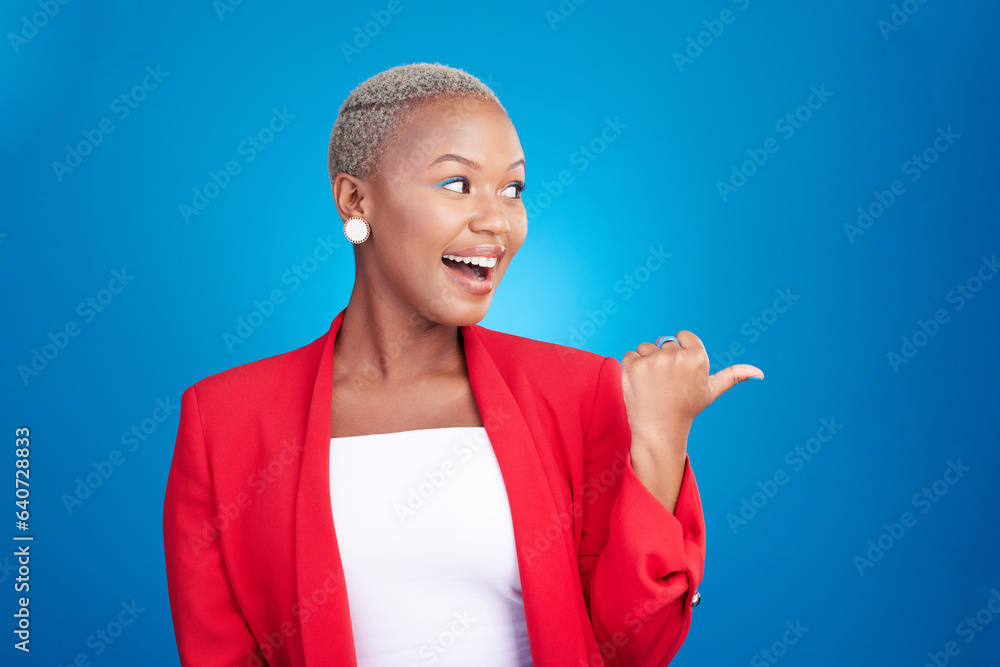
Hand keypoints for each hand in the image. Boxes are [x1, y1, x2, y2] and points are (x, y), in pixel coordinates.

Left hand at [621, 330, 762, 455]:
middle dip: (663, 359)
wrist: (660, 430)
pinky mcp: (634, 366)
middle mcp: (677, 356)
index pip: (683, 336)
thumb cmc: (686, 409)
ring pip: (645, 348)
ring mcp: (654, 360)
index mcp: (698, 357)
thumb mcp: (711, 391)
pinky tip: (640, 385)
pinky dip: (632, 368)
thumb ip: (733, 376)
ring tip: (653, 384)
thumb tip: (759, 373)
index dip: (680, 352)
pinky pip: (630, 356)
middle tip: (666, 383)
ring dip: (646, 362)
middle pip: (664, 343)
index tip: (679, 371)